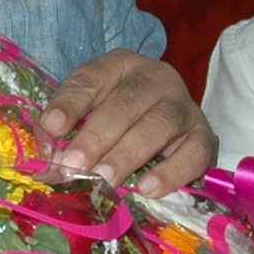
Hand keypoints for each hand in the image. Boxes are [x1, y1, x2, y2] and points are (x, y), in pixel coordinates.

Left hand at [36, 50, 213, 196]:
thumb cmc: (119, 118)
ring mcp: (184, 106)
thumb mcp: (92, 110)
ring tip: (105, 180)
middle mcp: (157, 78)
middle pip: (127, 102)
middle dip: (97, 136)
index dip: (71, 102)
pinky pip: (193, 153)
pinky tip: (147, 189)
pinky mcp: (205, 136)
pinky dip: (171, 172)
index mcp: (121, 65)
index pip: (93, 78)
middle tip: (74, 166)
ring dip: (128, 154)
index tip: (52, 127)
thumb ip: (70, 126)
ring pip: (159, 125)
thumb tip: (48, 155)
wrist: (170, 124)